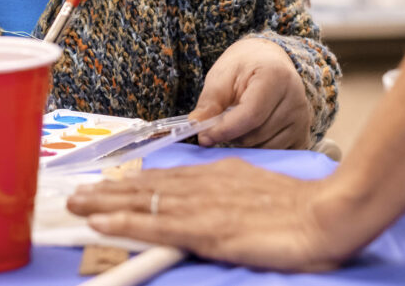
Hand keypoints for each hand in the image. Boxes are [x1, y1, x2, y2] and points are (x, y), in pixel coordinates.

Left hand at [67, 160, 364, 271]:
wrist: (329, 213)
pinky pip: (158, 225)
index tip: (105, 186)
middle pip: (147, 185)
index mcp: (218, 176)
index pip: (165, 179)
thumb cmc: (302, 211)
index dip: (132, 183)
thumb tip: (209, 207)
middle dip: (108, 191)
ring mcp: (204, 206)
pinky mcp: (209, 229)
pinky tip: (103, 224)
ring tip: (76, 205)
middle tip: (74, 194)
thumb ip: (231, 197)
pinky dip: (127, 223)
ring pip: (144, 201)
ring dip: (106, 204)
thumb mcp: (259, 195)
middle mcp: (205, 184)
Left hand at [193, 38, 311, 149]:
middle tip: (219, 123)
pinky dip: (258, 150)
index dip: (224, 129)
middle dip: (231, 135)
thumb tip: (196, 128)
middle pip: (256, 135)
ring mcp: (302, 120)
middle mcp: (296, 100)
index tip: (203, 136)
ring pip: (265, 149)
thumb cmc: (244, 66)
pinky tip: (250, 133)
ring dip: (243, 143)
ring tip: (237, 123)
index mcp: (276, 77)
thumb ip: (210, 102)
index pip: (251, 115)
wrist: (268, 61)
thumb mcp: (222, 75)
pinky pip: (276, 155)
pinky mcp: (303, 136)